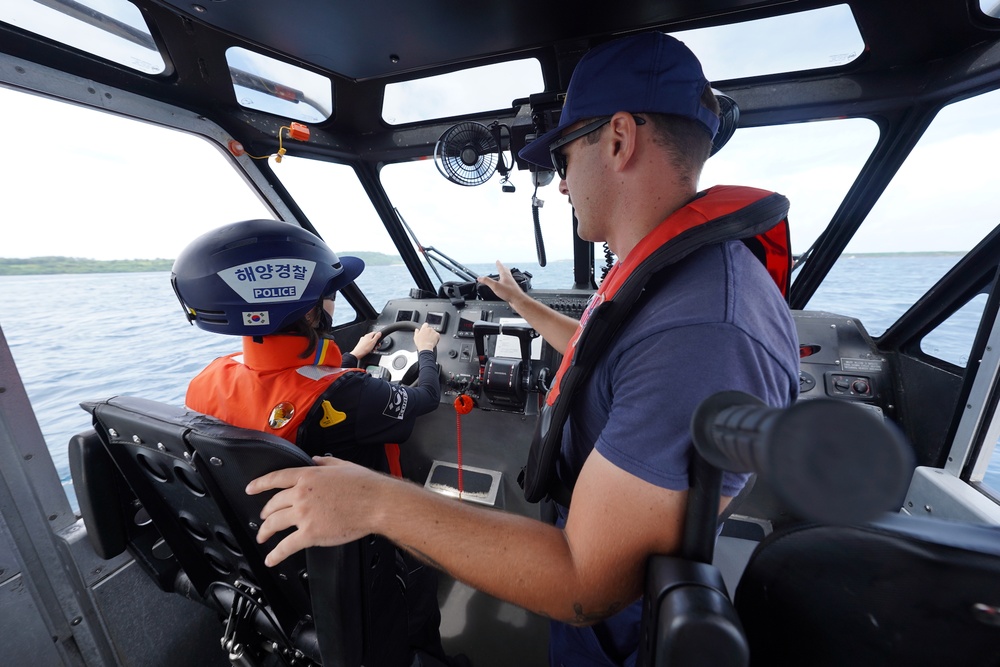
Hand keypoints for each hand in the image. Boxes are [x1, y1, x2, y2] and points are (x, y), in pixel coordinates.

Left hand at [246, 457, 383, 565]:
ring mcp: (304, 514)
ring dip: (265, 532)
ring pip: (275, 523)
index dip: (259, 484)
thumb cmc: (365, 485)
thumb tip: (316, 460)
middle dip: (265, 513)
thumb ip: (325, 463)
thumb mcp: (343, 465)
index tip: (250, 489)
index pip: (276, 479)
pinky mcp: (310, 533)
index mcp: (308, 476)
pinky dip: (275, 554)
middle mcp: (301, 494)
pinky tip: (271, 558)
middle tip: (263, 519)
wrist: (377, 503)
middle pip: (273, 504)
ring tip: (262, 537)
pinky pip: (286, 546)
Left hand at [350, 330, 380, 357]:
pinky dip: (369, 347)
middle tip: (377, 346)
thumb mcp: (373, 342)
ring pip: (370, 342)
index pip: (374, 333)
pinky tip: (370, 350)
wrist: (358, 353)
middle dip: (376, 342)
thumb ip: (377, 337)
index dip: (378, 336)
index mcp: (368, 335)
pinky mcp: (361, 344)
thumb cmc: (365, 348)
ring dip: (373, 345)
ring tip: (373, 349)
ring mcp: (362, 341)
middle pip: (372, 338)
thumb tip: (379, 333)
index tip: (380, 340)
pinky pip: (367, 344)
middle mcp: (365, 337)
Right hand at [413, 322, 439, 350]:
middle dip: (429, 332)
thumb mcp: (416, 337)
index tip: (425, 330)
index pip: (425, 324)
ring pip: (434, 332)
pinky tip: (434, 340)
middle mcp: (429, 329)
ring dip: (433, 334)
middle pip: (430, 328)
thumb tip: (417, 329)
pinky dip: (436, 337)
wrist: (426, 348)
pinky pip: (438, 335)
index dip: (425, 327)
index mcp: (424, 328)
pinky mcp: (437, 335)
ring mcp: (433, 332)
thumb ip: (416, 332)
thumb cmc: (420, 343)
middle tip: (427, 337)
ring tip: (430, 340)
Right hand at [477, 260, 522, 304]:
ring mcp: (511, 284)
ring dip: (505, 274)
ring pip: (508, 277)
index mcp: (505, 276)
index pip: (501, 268)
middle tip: (502, 265)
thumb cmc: (509, 292)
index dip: (498, 264)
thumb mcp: (495, 286)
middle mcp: (509, 278)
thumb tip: (480, 278)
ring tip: (504, 274)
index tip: (497, 261)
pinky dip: (506, 282)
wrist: (518, 299)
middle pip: (506, 271)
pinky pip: (509, 283)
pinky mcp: (512, 289)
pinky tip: (506, 285)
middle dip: (503, 268)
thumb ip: (487, 281)